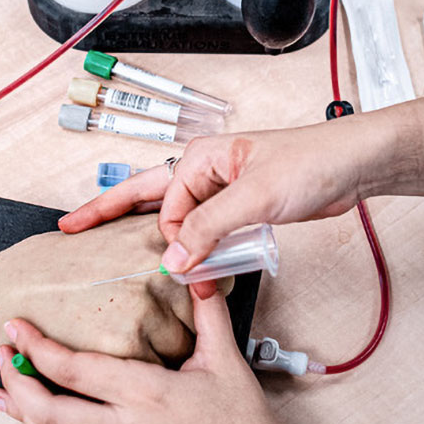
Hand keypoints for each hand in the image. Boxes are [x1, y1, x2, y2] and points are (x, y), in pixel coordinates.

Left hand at [0, 290, 359, 423]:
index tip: (15, 328)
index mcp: (148, 392)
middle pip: (50, 408)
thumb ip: (207, 312)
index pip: (75, 368)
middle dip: (15, 381)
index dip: (36, 348)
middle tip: (0, 358)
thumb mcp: (226, 360)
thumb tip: (195, 271)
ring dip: (23, 415)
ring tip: (0, 395)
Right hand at [60, 119, 390, 274]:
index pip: (164, 207)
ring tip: (124, 255)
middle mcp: (204, 173)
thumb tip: (175, 259)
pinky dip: (193, 246)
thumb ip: (211, 227)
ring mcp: (220, 192)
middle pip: (145, 197)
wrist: (350, 167)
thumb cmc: (309, 163)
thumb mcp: (254, 196)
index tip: (176, 264)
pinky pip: (204, 229)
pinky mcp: (238, 209)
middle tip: (73, 228)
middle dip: (108, 212)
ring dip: (159, 239)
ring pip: (175, 216)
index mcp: (200, 159)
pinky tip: (186, 261)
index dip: (168, 239)